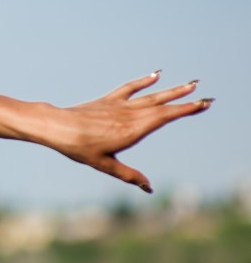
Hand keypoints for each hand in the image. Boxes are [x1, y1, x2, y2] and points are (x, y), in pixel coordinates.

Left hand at [48, 71, 212, 192]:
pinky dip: (143, 81)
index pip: (165, 117)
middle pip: (162, 106)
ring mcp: (118, 106)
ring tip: (190, 84)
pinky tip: (156, 74)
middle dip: (185, 101)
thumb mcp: (104, 165)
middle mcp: (129, 115)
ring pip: (150, 96)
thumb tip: (149, 188)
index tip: (204, 104)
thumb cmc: (79, 148)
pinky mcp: (108, 100)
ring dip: (171, 90)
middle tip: (207, 96)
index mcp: (132, 131)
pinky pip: (129, 88)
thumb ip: (128, 175)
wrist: (56, 126)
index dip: (185, 110)